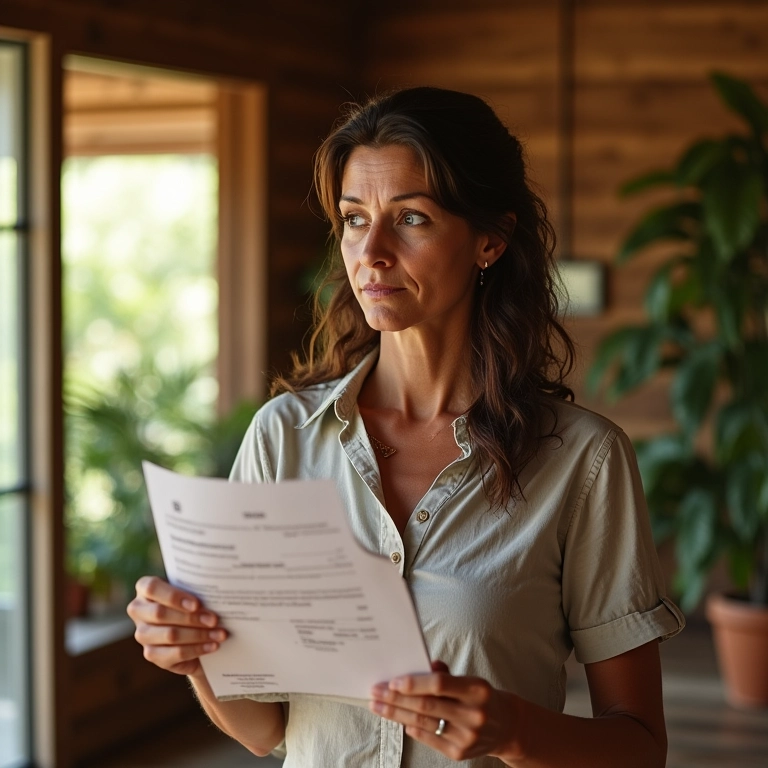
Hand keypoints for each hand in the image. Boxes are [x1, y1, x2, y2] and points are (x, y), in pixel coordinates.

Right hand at [127, 576, 226, 676]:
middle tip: (215, 620)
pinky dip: (197, 649)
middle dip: (191, 618)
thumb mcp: (191, 591)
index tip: (197, 604)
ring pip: (170, 635)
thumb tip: (216, 593)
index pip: (152, 588)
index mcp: (144, 588)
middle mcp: (138, 610)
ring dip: (199, 635)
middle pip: (160, 614)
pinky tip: (212, 646)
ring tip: (220, 634)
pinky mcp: (151, 654)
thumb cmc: (191, 601)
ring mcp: (142, 634)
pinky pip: (175, 653)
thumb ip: (196, 589)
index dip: (174, 597)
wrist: (192, 628)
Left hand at [369, 661, 520, 763]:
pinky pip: (428, 738)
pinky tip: (398, 719)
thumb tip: (419, 665)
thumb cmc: (481, 697)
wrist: (507, 727)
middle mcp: (473, 714)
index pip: (440, 684)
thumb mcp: (470, 679)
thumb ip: (445, 673)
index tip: (393, 681)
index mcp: (476, 689)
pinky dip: (411, 727)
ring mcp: (466, 737)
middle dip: (396, 698)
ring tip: (378, 706)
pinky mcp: (459, 754)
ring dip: (396, 713)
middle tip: (375, 692)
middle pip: (426, 705)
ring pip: (423, 722)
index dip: (414, 683)